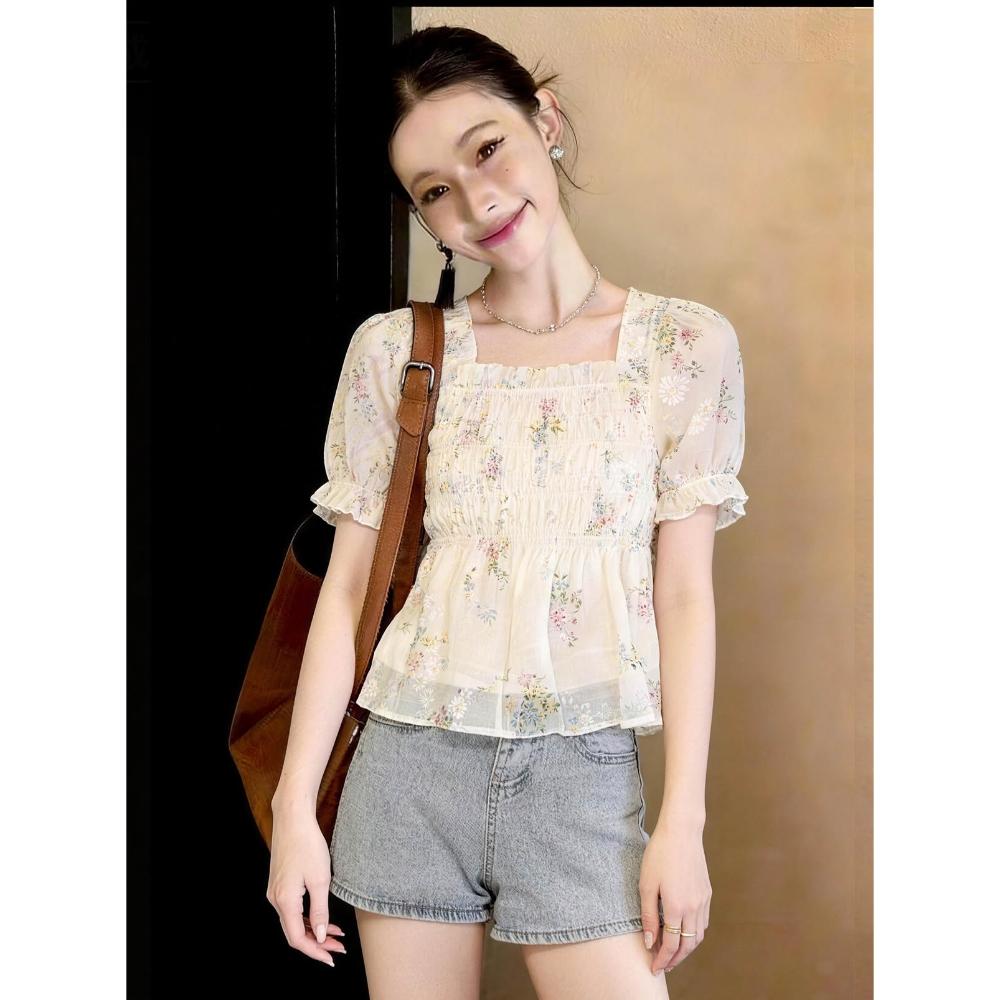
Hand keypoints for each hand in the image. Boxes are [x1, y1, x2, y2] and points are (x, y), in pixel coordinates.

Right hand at [266, 807, 348, 966]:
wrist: (293, 818)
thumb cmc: (307, 844)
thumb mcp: (320, 879)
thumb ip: (319, 911)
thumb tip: (319, 936)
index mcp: (284, 901)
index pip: (298, 939)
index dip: (315, 951)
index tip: (332, 958)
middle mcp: (275, 899)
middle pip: (294, 933)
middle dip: (317, 943)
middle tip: (339, 947)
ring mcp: (275, 891)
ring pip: (293, 922)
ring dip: (313, 930)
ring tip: (336, 934)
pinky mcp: (279, 883)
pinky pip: (291, 909)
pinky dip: (306, 917)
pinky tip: (321, 918)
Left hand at [639, 823, 711, 974]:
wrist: (681, 831)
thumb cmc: (659, 854)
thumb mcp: (646, 884)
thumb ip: (648, 915)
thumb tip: (650, 942)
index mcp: (676, 907)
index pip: (671, 945)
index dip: (662, 960)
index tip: (654, 968)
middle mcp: (693, 907)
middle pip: (687, 945)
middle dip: (675, 960)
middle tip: (663, 966)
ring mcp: (703, 900)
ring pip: (698, 936)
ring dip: (686, 949)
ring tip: (673, 953)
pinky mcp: (707, 892)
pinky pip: (703, 922)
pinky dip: (695, 934)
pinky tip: (684, 932)